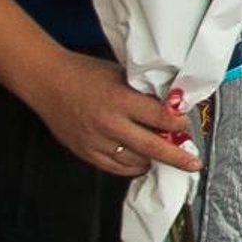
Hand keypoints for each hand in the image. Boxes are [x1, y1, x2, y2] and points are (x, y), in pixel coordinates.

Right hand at [31, 52, 198, 176]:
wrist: (47, 81)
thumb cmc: (83, 73)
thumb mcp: (120, 75)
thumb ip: (142, 92)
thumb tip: (169, 104)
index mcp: (120, 100)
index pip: (160, 117)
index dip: (179, 123)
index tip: (187, 124)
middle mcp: (110, 124)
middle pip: (153, 147)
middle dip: (177, 157)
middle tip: (193, 163)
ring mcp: (96, 141)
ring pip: (135, 161)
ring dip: (154, 161)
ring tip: (166, 158)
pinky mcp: (86, 152)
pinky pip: (115, 168)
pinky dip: (132, 167)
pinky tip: (142, 163)